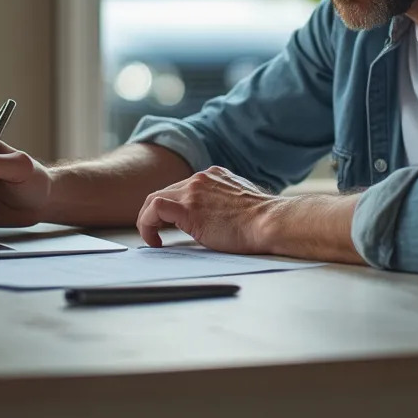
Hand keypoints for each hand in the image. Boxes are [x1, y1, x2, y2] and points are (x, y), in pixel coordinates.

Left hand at [136, 165, 282, 252]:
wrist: (270, 222)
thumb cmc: (264, 220)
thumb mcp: (242, 201)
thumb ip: (226, 202)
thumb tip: (220, 218)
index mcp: (214, 175)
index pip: (183, 187)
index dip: (174, 206)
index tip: (174, 224)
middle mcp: (201, 178)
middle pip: (166, 191)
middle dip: (157, 213)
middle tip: (156, 233)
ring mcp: (193, 191)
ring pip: (154, 198)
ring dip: (148, 220)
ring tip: (152, 239)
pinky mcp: (188, 208)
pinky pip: (154, 209)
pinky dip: (147, 224)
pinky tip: (154, 241)